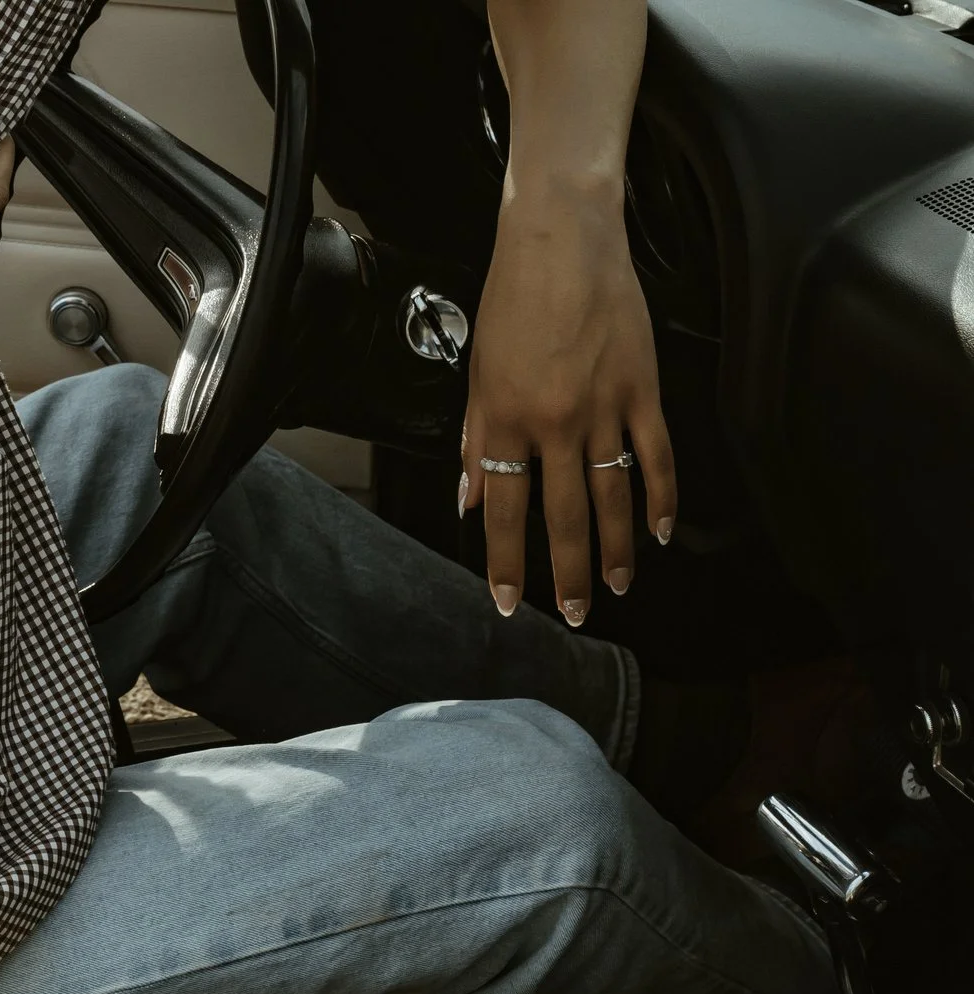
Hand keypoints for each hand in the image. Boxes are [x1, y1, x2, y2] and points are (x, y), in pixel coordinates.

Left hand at [459, 182, 677, 624]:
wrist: (562, 241)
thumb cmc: (512, 301)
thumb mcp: (477, 374)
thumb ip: (476, 442)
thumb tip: (470, 498)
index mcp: (506, 422)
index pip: (505, 510)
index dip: (506, 562)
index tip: (507, 602)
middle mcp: (555, 424)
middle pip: (564, 516)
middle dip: (568, 572)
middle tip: (575, 615)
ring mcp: (604, 408)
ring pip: (613, 497)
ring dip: (617, 549)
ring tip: (617, 587)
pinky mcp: (643, 389)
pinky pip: (655, 455)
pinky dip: (661, 496)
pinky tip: (661, 531)